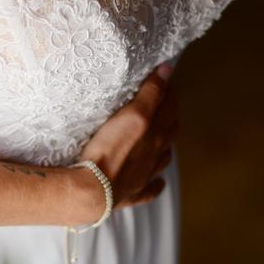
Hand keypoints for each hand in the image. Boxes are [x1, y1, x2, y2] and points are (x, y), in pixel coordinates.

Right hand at [75, 62, 179, 219]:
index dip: (168, 91)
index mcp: (157, 135)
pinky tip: (157, 182)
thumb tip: (167, 70)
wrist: (94, 189)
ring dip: (165, 148)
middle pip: (169, 132)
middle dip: (169, 115)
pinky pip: (150, 189)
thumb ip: (152, 94)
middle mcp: (155, 155)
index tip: (164, 78)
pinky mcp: (132, 193)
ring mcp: (145, 176)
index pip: (169, 108)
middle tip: (164, 102)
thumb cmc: (111, 151)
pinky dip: (155, 184)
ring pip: (162, 160)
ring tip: (163, 139)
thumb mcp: (133, 115)